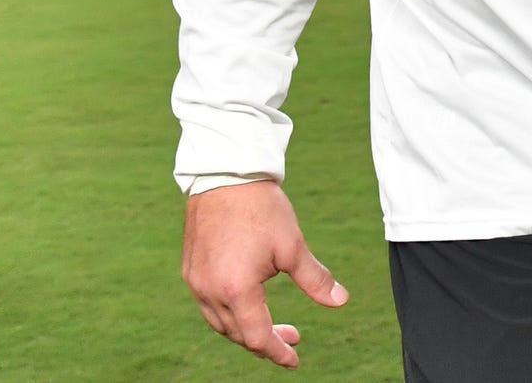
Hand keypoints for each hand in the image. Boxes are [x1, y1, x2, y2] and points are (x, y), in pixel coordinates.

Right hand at [183, 181, 348, 368]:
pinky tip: (248, 304)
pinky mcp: (190, 270)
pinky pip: (208, 305)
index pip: (257, 337)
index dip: (278, 352)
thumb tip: (341, 301)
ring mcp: (195, 282)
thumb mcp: (293, 246)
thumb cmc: (261, 208)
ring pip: (220, 322)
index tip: (295, 358)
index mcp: (236, 290)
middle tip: (294, 335)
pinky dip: (229, 312)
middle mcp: (209, 292)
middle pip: (237, 334)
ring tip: (272, 324)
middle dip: (266, 340)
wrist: (227, 174)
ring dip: (246, 329)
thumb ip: (315, 280)